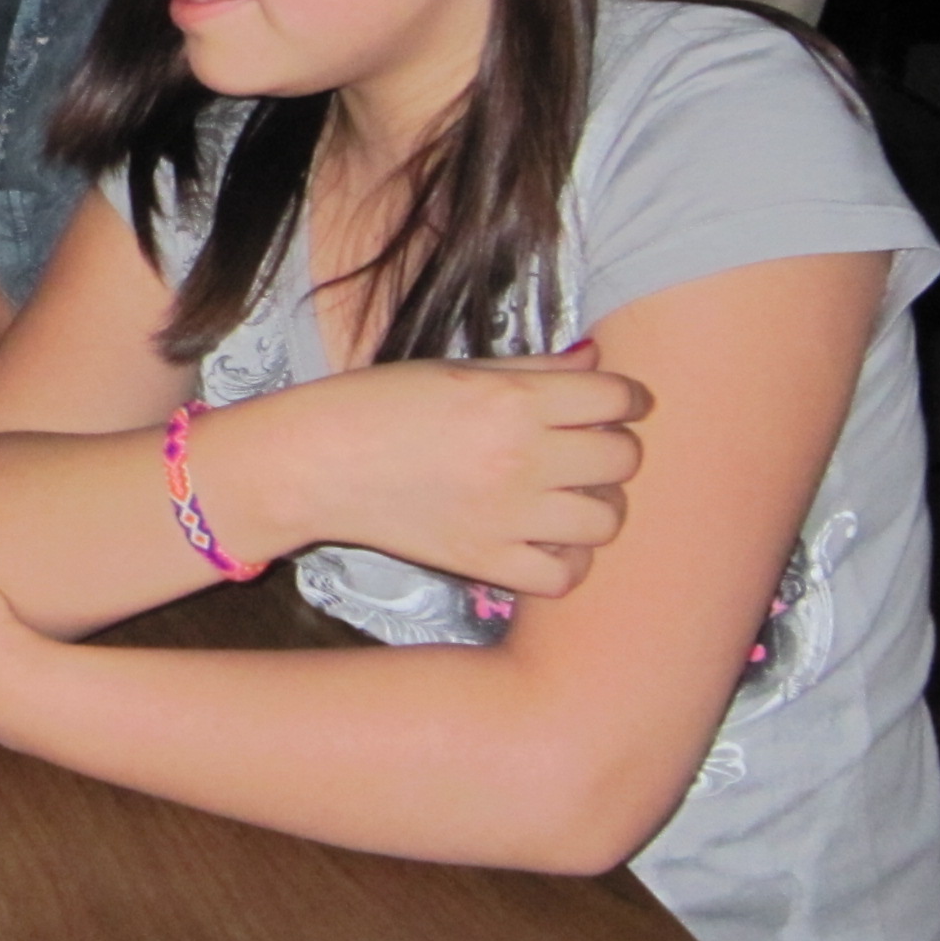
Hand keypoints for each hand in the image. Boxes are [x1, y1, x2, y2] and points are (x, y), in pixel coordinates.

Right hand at [202, 345, 646, 595]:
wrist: (315, 462)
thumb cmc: (377, 404)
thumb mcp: (455, 368)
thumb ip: (532, 369)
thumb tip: (596, 365)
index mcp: (513, 399)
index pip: (618, 398)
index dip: (625, 398)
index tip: (611, 403)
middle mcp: (520, 457)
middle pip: (622, 458)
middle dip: (611, 448)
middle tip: (583, 447)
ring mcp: (507, 516)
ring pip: (606, 520)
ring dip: (595, 505)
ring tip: (566, 495)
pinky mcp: (486, 562)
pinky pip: (564, 575)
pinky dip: (563, 559)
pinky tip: (543, 538)